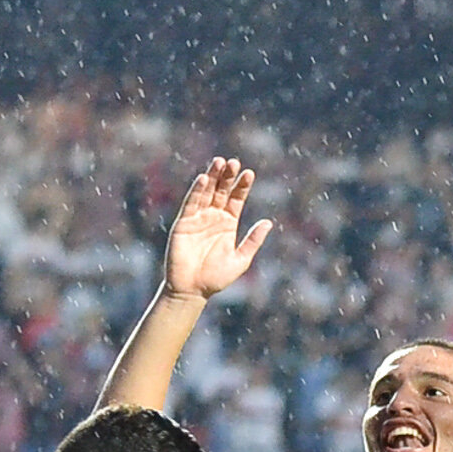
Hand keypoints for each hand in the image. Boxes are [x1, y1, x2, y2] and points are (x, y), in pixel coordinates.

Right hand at [163, 157, 272, 301]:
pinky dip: (197, 190)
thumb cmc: (216, 277)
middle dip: (227, 177)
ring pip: (206, 193)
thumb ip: (253, 240)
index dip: (242, 186)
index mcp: (228, 224)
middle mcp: (213, 218)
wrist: (192, 290)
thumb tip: (269, 222)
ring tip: (220, 162)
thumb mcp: (241, 259)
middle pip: (221, 191)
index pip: (236, 199)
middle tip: (234, 161)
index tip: (249, 173)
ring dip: (213, 177)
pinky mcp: (184, 223)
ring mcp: (198, 219)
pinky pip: (191, 203)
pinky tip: (204, 178)